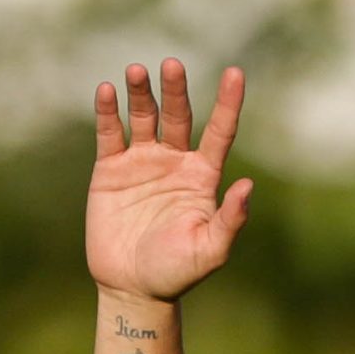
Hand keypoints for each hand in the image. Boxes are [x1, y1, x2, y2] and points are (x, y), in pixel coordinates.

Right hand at [87, 59, 253, 302]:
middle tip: (172, 65)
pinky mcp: (110, 169)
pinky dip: (108, 112)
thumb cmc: (176, 272)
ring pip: (144, 116)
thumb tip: (247, 186)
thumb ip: (230, 220)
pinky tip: (107, 91)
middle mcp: (174, 161)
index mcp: (202, 176)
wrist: (132, 288)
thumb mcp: (210, 250)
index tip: (235, 73)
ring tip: (136, 71)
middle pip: (178, 115)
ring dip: (141, 93)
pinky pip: (110, 133)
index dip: (228, 103)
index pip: (219, 131)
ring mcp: (141, 162)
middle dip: (175, 90)